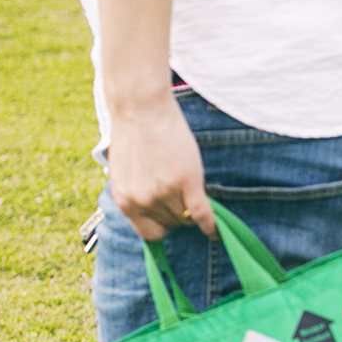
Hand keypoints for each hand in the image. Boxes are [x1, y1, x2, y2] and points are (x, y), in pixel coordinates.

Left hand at [106, 95, 214, 241]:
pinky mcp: (187, 182)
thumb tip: (153, 211)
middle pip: (172, 223)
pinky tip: (216, 231)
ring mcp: (165, 192)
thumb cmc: (133, 134)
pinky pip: (202, 214)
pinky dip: (211, 225)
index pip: (150, 234)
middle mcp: (143, 201)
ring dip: (191, 207)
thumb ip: (136, 194)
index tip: (170, 219)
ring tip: (191, 189)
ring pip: (187, 216)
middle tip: (180, 191)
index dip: (163, 227)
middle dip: (178, 212)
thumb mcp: (126, 173)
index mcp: (125, 200)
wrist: (140, 108)